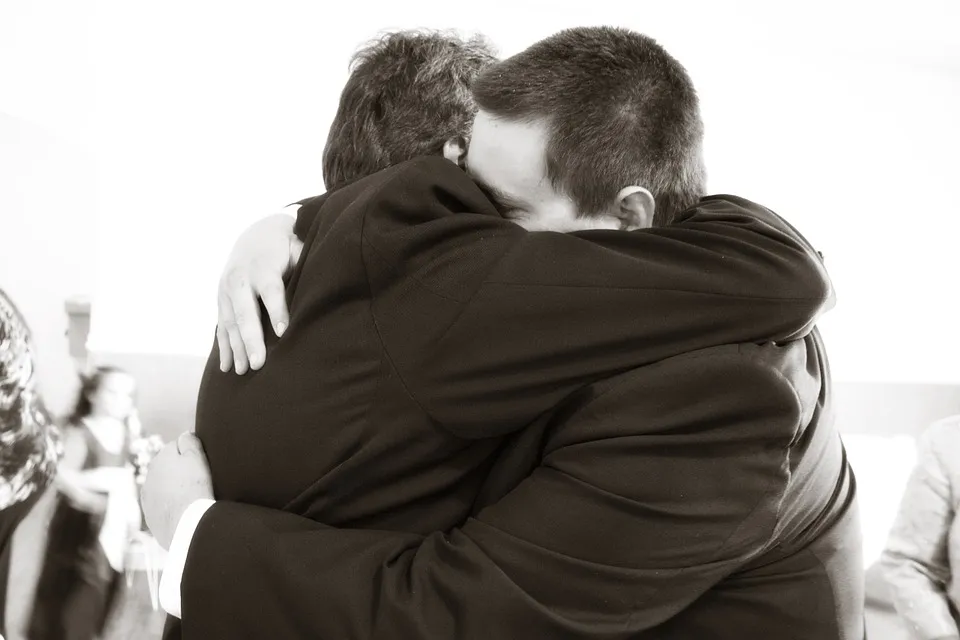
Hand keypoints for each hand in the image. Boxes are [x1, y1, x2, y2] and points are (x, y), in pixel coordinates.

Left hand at [141, 432, 213, 549]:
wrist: (187, 524)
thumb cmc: (194, 487)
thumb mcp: (197, 457)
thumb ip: (189, 441)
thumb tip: (184, 434)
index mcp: (161, 457)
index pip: (178, 446)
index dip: (192, 454)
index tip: (203, 463)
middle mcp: (149, 474)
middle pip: (169, 467)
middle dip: (180, 471)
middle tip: (199, 480)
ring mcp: (147, 496)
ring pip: (164, 486)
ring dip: (174, 488)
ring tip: (192, 497)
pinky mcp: (150, 515)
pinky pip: (162, 505)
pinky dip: (170, 505)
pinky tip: (184, 510)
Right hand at [218, 207, 302, 373]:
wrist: (255, 234)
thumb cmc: (286, 246)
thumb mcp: (298, 248)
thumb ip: (307, 263)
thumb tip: (332, 281)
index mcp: (262, 266)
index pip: (271, 290)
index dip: (277, 310)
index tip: (283, 332)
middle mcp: (240, 279)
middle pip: (245, 312)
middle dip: (251, 339)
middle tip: (259, 364)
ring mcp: (226, 291)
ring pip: (230, 322)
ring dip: (236, 348)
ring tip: (243, 371)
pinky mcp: (220, 300)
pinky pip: (221, 326)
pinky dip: (224, 347)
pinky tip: (228, 367)